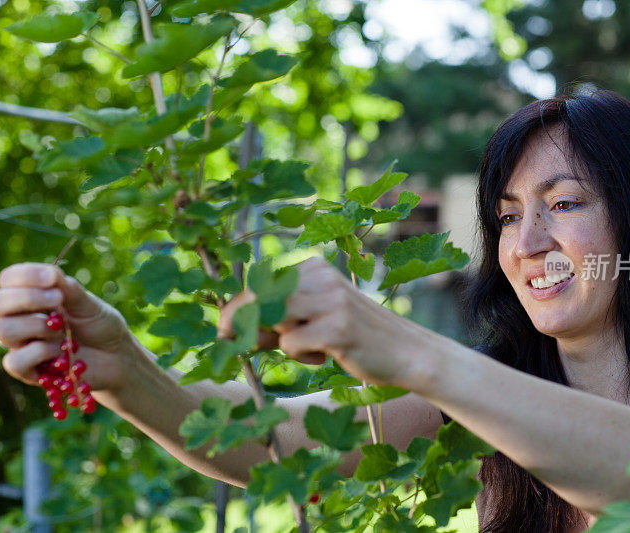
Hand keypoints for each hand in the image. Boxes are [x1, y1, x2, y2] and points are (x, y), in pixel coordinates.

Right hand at [0, 262, 132, 390]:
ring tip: (62, 330)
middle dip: (26, 297)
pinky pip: (14, 361)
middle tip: (58, 299)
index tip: (53, 278)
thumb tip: (51, 275)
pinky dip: (39, 353)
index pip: (8, 279)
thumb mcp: (89, 304)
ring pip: (2, 329)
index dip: (25, 275)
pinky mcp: (27, 370)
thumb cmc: (99, 325)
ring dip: (36, 326)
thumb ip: (70, 290)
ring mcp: (20, 344)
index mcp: (32, 295)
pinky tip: (60, 352)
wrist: (116, 356)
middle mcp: (19, 318)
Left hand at [219, 257, 416, 385]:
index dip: (237, 309)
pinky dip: (300, 355)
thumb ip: (279, 319)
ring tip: (310, 347)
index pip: (262, 283)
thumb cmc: (355, 337)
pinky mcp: (337, 327)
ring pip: (272, 317)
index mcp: (314, 268)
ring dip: (280, 340)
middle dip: (243, 323)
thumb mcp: (316, 318)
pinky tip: (326, 355)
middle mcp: (321, 276)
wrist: (406, 351)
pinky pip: (290, 342)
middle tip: (235, 343)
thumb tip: (229, 328)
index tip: (222, 331)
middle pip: (260, 297)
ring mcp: (330, 300)